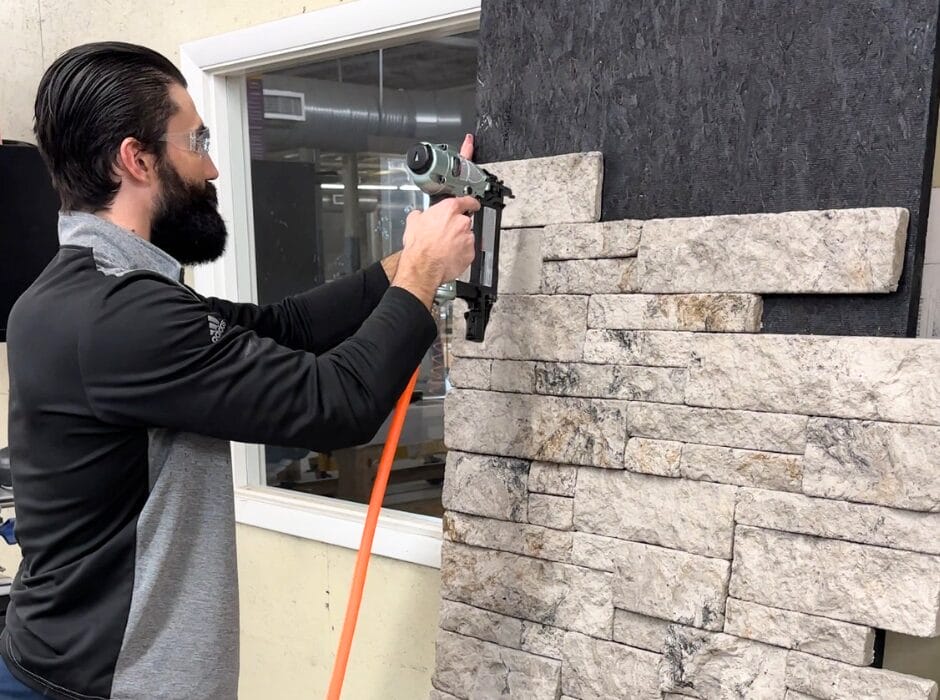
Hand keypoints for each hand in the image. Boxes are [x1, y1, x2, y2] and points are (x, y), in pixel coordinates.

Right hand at [393, 134, 478, 306]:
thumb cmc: (415, 248)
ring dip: (459, 240)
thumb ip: (420, 216)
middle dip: (458, 223)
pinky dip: (461, 253)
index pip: (465, 196)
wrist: (420, 270)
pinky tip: (449, 258)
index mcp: (447, 210)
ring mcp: (467, 238)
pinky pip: (468, 251)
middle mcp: (460, 222)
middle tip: (445, 233)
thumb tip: (419, 216)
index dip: (470, 193)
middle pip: (466, 218)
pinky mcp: (470, 253)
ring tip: (444, 249)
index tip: (478, 181)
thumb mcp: (413, 224)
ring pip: (467, 236)